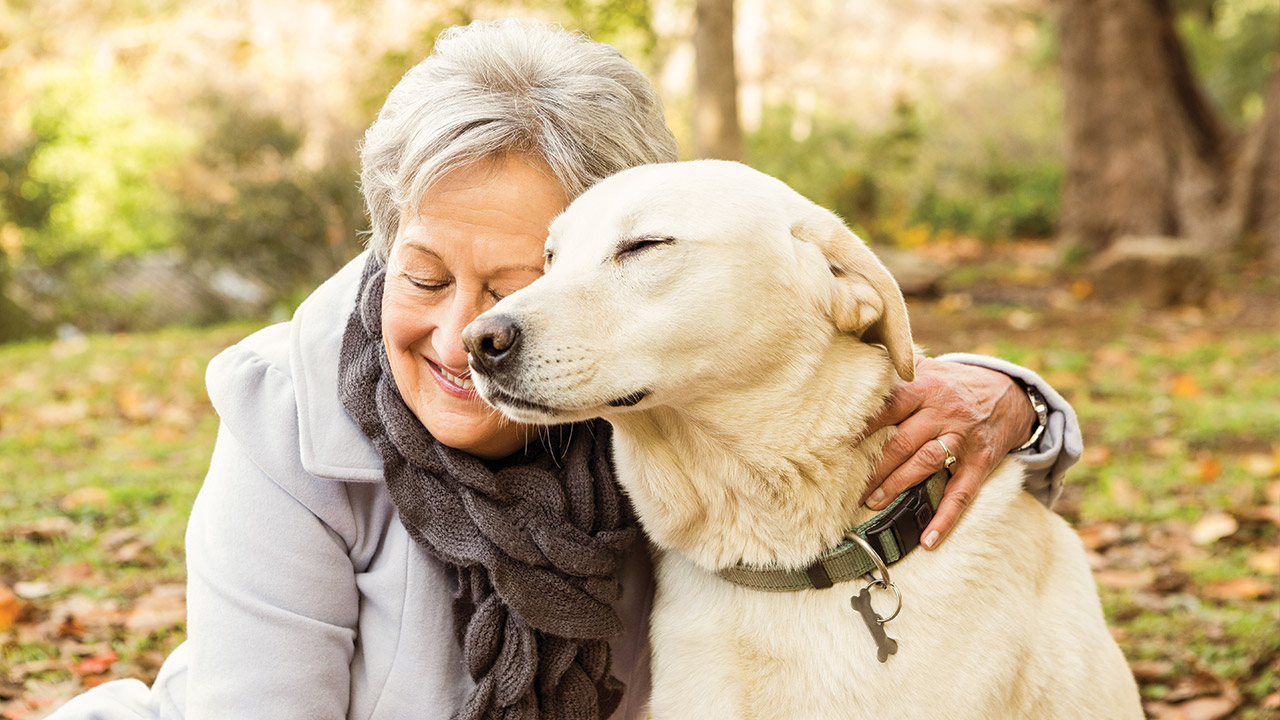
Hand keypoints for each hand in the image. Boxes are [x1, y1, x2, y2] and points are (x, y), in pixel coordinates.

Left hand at [858, 357, 1035, 548]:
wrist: (1010, 394)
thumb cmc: (954, 384)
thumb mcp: (928, 367)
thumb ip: (895, 371)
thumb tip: (853, 366)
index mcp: (925, 388)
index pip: (887, 407)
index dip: (862, 426)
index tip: (835, 443)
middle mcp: (943, 412)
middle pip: (902, 441)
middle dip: (873, 466)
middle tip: (846, 485)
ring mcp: (962, 439)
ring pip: (925, 464)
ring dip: (897, 485)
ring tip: (872, 503)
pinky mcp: (980, 462)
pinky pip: (962, 494)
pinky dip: (946, 518)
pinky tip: (929, 539)